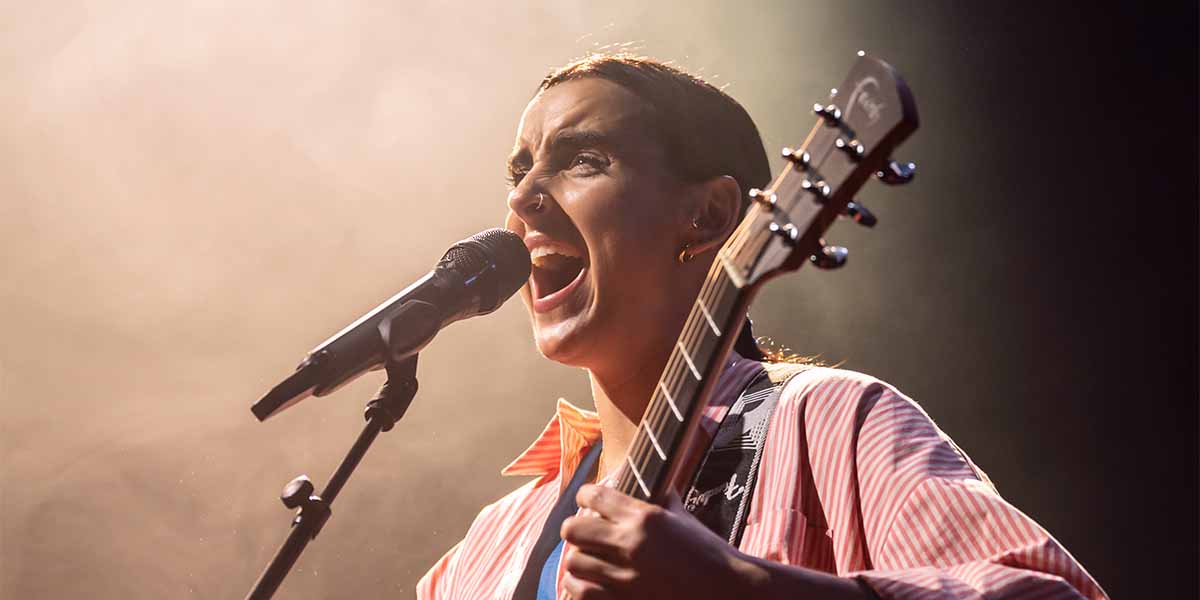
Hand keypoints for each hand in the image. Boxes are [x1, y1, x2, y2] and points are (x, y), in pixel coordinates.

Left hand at [559, 483, 765, 599]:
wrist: (727, 590)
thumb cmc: (710, 553)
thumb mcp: (685, 519)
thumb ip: (664, 501)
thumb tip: (657, 485)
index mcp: (645, 517)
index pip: (594, 496)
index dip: (585, 496)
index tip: (586, 501)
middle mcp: (630, 544)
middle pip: (573, 529)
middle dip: (576, 529)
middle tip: (584, 534)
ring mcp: (626, 576)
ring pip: (573, 562)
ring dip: (579, 560)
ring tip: (588, 561)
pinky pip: (582, 593)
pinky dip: (580, 587)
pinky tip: (590, 583)